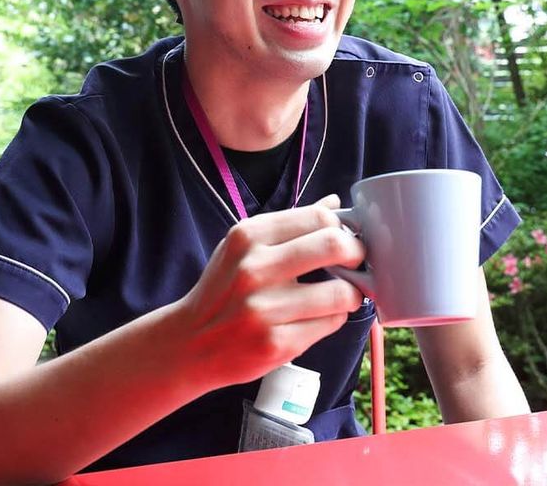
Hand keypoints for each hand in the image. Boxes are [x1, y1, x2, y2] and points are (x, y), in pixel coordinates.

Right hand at [176, 194, 365, 387]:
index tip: (345, 237)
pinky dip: (334, 318)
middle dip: (357, 253)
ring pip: (342, 292)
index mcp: (248, 236)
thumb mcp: (244, 247)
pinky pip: (331, 324)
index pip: (318, 217)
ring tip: (343, 294)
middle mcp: (254, 269)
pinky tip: (320, 316)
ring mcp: (264, 309)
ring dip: (351, 293)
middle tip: (356, 262)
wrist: (189, 343)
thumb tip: (334, 203)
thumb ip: (289, 224)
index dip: (341, 227)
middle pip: (335, 246)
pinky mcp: (276, 344)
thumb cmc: (223, 290)